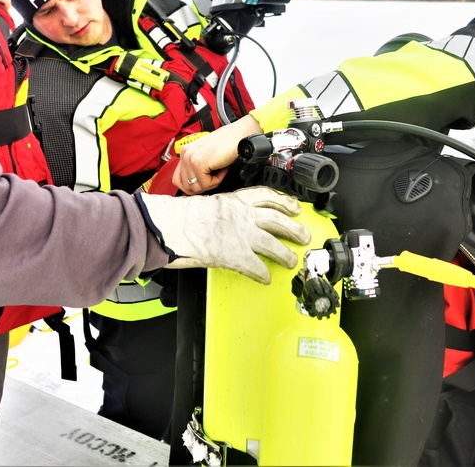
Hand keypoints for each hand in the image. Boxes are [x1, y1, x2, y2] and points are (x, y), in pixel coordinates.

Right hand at [136, 187, 309, 284]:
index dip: (285, 202)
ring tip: (291, 261)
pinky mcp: (235, 255)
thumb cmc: (181, 215)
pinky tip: (266, 278)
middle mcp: (242, 216)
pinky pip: (255, 266)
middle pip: (277, 220)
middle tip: (303, 236)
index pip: (267, 196)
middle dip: (293, 229)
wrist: (171, 225)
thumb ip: (225, 210)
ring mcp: (241, 235)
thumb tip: (231, 220)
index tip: (294, 207)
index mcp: (235, 201)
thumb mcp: (209, 203)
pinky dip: (263, 273)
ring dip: (284, 254)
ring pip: (272, 244)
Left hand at [173, 114, 263, 193]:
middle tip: (215, 175)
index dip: (192, 186)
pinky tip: (222, 168)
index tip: (205, 183)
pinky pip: (205, 184)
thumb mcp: (207, 157)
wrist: (240, 135)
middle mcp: (185, 154)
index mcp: (185, 152)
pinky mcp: (198, 162)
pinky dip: (217, 180)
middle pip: (186, 186)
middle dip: (203, 186)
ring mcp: (190, 158)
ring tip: (220, 170)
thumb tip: (194, 187)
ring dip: (211, 182)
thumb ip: (197, 169)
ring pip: (196, 187)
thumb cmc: (228, 144)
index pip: (178, 180)